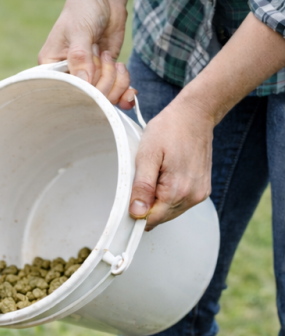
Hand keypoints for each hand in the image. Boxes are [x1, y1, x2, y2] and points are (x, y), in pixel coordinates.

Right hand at [38, 0, 135, 107]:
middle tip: (105, 56)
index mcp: (52, 68)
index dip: (83, 89)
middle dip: (103, 81)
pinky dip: (125, 93)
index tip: (93, 71)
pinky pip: (116, 93)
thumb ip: (80, 57)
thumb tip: (85, 83)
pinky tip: (131, 90)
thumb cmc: (83, 9)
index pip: (65, 92)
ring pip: (104, 97)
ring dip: (116, 82)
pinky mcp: (105, 75)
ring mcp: (88, 77)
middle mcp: (69, 76)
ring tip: (114, 60)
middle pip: (87, 98)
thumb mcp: (79, 31)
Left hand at [129, 98, 212, 229]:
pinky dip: (170, 194)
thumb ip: (142, 186)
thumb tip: (137, 212)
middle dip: (149, 204)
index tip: (133, 194)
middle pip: (160, 218)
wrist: (195, 115)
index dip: (137, 211)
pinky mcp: (202, 190)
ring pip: (170, 212)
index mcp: (177, 190)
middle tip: (147, 177)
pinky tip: (169, 175)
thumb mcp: (147, 155)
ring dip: (159, 199)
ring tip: (159, 173)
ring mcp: (199, 194)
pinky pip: (180, 203)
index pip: (150, 220)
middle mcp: (192, 196)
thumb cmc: (170, 129)